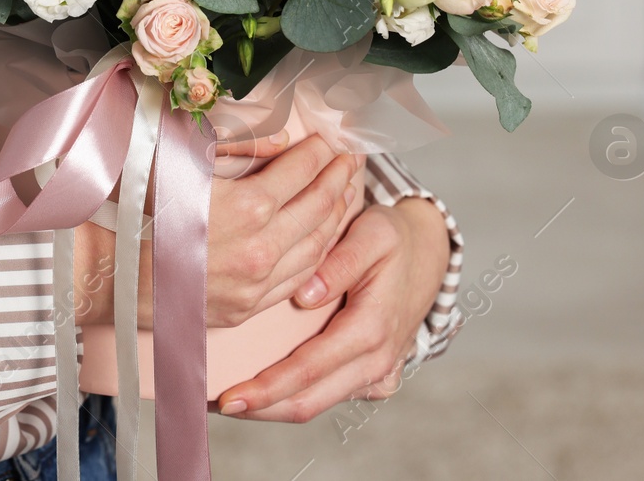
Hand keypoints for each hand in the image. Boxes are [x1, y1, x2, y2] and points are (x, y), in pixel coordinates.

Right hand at [74, 133, 362, 328]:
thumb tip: (281, 141)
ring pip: (318, 245)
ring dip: (337, 214)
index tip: (328, 139)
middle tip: (350, 159)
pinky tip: (325, 235)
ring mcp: (258, 284)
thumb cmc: (138, 209)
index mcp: (247, 207)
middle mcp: (262, 249)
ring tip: (346, 191)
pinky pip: (300, 277)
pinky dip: (320, 252)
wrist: (108, 271)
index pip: (300, 171)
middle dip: (338, 177)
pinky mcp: (248, 308)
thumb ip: (237, 146)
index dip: (318, 151)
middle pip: (319, 206)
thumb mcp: (182, 160)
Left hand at [214, 197, 449, 420]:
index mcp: (372, 329)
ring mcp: (377, 375)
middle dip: (260, 408)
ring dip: (272, 408)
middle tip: (214, 404)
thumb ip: (342, 261)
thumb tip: (305, 296)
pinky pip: (328, 396)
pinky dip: (294, 398)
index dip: (267, 387)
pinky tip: (263, 391)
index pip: (310, 368)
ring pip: (316, 405)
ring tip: (229, 401)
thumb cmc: (393, 240)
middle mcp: (376, 361)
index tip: (228, 395)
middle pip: (309, 401)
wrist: (429, 255)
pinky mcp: (372, 378)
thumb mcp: (374, 234)